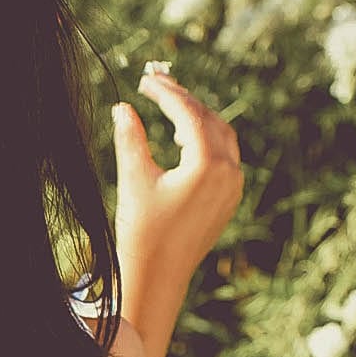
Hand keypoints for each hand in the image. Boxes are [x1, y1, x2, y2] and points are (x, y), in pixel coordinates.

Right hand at [112, 69, 244, 294]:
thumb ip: (130, 139)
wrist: (158, 276)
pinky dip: (205, 138)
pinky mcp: (229, 197)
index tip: (144, 80)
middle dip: (183, 99)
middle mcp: (229, 172)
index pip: (189, 113)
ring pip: (221, 135)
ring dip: (196, 116)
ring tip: (169, 103)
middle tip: (156, 83)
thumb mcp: (133, 180)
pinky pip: (224, 155)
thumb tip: (123, 108)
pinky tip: (184, 135)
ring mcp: (233, 186)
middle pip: (210, 119)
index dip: (166, 92)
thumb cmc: (142, 231)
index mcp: (207, 165)